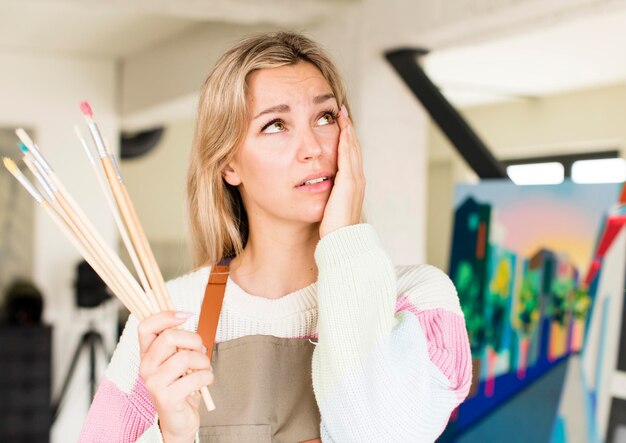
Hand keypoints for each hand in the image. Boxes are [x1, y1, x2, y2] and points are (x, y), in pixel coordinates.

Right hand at [138, 311, 213, 442]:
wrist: (179, 419)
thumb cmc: (181, 385)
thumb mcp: (178, 358)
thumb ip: (179, 341)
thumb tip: (186, 317)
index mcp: (147, 354)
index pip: (145, 326)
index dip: (166, 315)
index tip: (186, 315)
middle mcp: (145, 367)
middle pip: (169, 337)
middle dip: (194, 340)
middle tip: (200, 351)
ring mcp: (153, 383)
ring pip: (185, 357)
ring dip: (203, 361)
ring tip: (203, 369)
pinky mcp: (166, 398)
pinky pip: (195, 377)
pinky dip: (207, 377)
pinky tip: (204, 382)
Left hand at [319, 105, 364, 237]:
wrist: (341, 243)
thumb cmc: (332, 231)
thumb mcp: (329, 209)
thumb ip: (326, 197)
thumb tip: (315, 191)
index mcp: (352, 186)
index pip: (349, 157)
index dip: (345, 140)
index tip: (338, 126)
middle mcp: (357, 181)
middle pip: (353, 149)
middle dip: (347, 130)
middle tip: (341, 112)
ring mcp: (356, 181)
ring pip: (352, 149)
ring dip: (348, 130)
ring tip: (341, 115)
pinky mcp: (350, 182)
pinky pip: (348, 156)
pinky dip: (346, 141)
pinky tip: (342, 128)